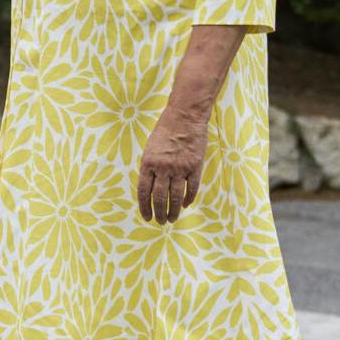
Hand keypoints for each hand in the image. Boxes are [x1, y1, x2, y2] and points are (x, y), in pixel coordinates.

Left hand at [138, 106, 207, 223]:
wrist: (184, 117)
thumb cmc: (164, 132)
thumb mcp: (149, 149)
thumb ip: (149, 169)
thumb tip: (150, 190)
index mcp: (148, 164)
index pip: (144, 192)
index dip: (144, 207)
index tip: (146, 217)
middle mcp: (163, 168)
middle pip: (159, 198)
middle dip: (159, 213)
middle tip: (160, 222)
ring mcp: (180, 167)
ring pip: (176, 196)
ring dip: (173, 210)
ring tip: (172, 219)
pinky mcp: (195, 166)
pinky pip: (192, 187)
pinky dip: (188, 198)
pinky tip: (185, 205)